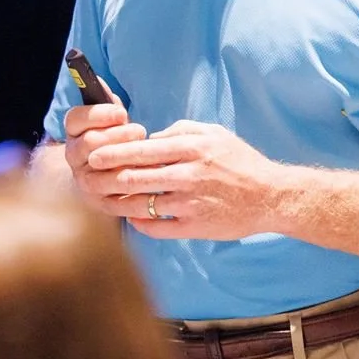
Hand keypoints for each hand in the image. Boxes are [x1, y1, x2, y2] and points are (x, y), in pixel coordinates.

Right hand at [63, 100, 147, 212]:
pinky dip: (133, 184)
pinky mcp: (98, 201)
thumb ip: (107, 103)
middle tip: (139, 131)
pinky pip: (114, 194)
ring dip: (126, 159)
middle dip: (118, 135)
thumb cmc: (114, 139)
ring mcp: (84, 180)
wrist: (107, 178)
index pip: (76, 119)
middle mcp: (73, 156)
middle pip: (90, 143)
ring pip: (101, 169)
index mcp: (73, 131)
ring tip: (144, 152)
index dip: (99, 115)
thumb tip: (97, 80)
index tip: (122, 113)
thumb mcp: (110, 120)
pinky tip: (147, 173)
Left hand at [84, 121, 284, 239]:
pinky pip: (159, 228)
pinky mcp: (196, 227)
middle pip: (136, 177)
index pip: (142, 150)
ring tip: (104, 200)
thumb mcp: (213, 133)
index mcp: (191, 149)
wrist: (270, 196)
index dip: (113, 153)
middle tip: (88, 179)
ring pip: (143, 204)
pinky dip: (141, 224)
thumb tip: (149, 138)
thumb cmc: (240, 161)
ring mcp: (191, 204)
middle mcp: (188, 175)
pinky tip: (132, 218)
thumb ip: (179, 131)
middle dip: (108, 179)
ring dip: (119, 203)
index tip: (94, 156)